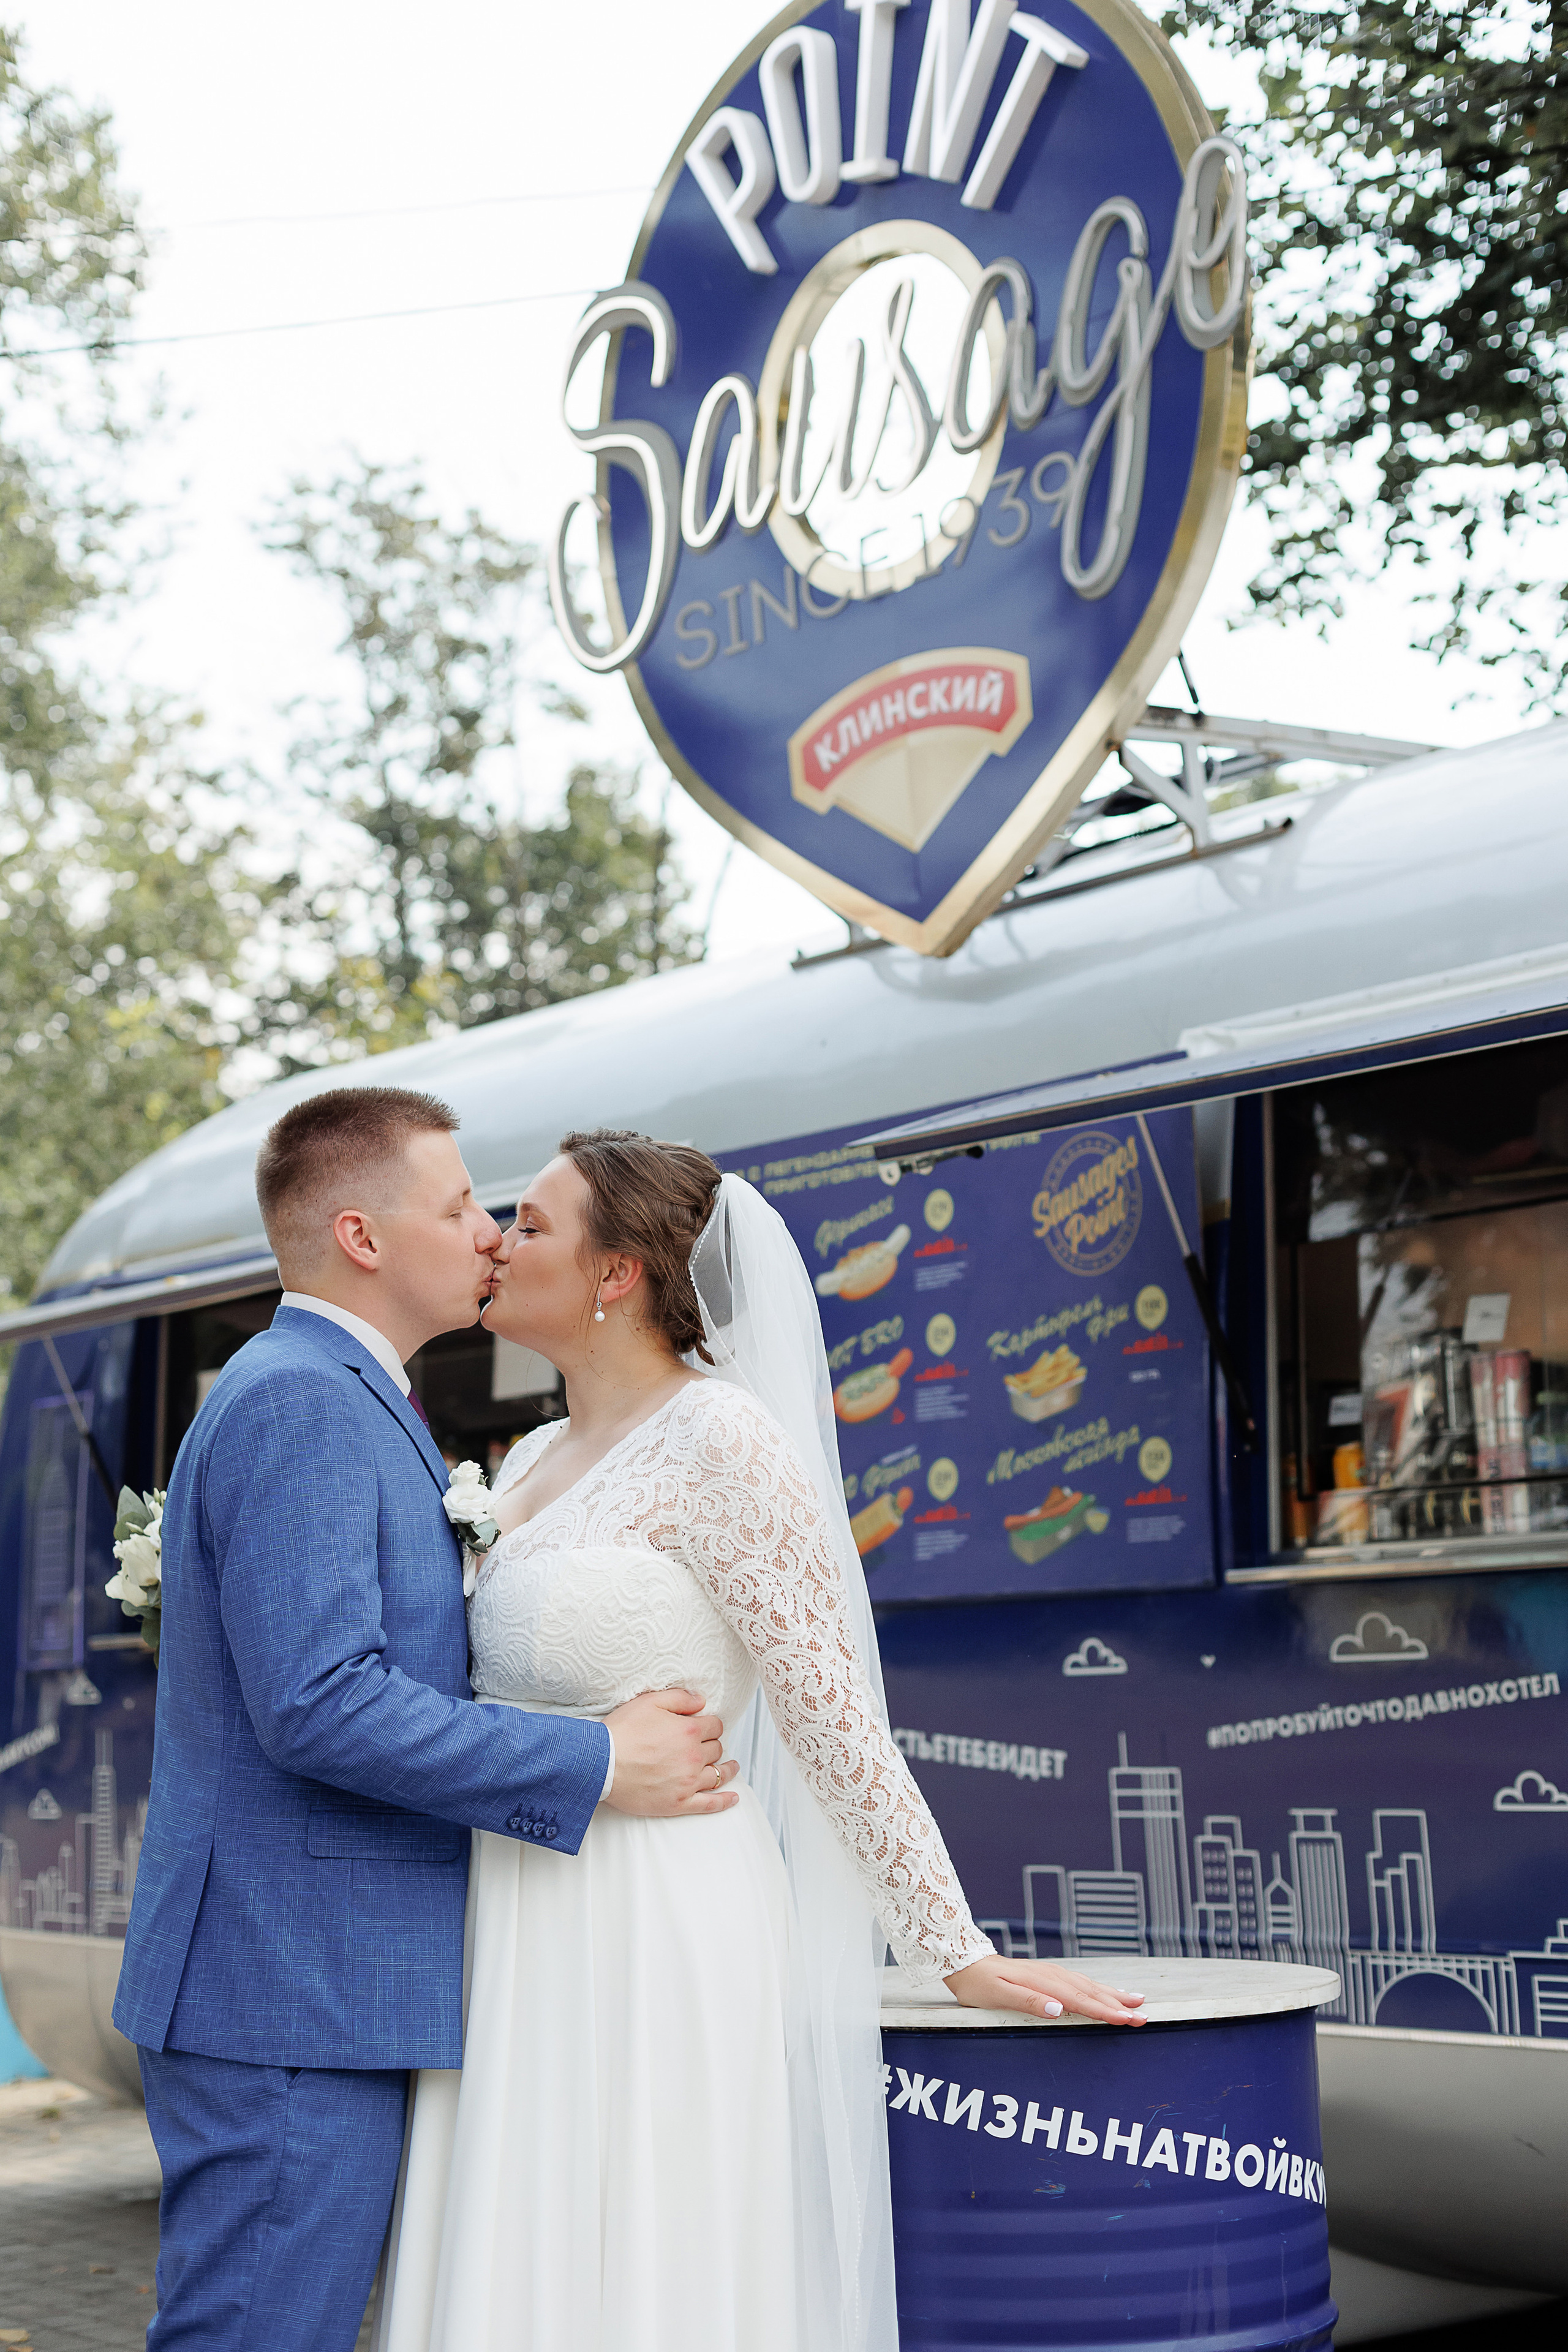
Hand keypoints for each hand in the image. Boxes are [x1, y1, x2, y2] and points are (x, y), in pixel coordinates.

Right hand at [600, 1687, 739, 1817]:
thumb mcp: (649, 1702)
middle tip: (705, 1746)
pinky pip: (710, 1804)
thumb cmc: (621, 1733)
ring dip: (728, 1769)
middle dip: (712, 1745)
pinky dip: (724, 1801)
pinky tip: (733, 1798)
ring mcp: (688, 1782)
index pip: (714, 1726)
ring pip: (718, 1774)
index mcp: (689, 1731)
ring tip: (732, 1767)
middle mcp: (693, 1757)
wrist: (601, 1764)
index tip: (705, 1727)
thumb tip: (701, 1700)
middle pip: (716, 1749)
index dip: (709, 1725)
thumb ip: (680, 1698)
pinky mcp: (679, 1803)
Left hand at [943, 1954, 1146, 2025]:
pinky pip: (1080, 1982)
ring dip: (1113, 1994)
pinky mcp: (1049, 1976)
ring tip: (1137, 2000)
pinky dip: (1099, 1988)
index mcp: (1043, 1983)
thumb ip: (1029, 2002)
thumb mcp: (999, 1996)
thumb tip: (1058, 2009)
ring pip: (1089, 1985)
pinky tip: (1107, 1991)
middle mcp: (1052, 1976)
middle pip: (1091, 1992)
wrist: (967, 1964)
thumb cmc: (980, 1985)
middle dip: (1119, 2005)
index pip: (1081, 2000)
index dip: (1106, 2011)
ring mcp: (1051, 1974)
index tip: (1129, 2019)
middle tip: (1144, 2016)